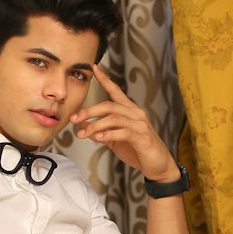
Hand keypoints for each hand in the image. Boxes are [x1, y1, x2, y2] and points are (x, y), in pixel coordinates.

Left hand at [69, 64, 178, 181]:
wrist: (158, 165)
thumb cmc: (138, 150)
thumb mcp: (116, 140)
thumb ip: (103, 132)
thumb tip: (85, 128)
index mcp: (130, 111)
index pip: (116, 91)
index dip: (105, 79)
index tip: (94, 68)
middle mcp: (136, 113)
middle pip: (109, 105)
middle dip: (89, 111)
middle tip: (73, 118)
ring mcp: (140, 125)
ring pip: (114, 118)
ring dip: (95, 125)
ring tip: (82, 134)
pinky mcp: (142, 137)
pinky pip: (123, 132)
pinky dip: (109, 134)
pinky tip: (98, 138)